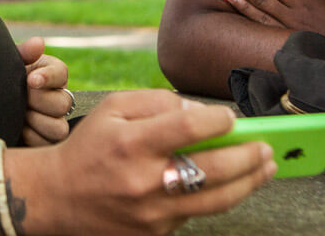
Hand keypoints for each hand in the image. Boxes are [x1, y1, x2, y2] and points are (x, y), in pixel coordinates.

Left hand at [17, 37, 70, 145]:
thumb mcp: (7, 63)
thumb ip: (23, 53)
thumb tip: (39, 42)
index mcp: (50, 75)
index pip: (61, 73)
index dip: (48, 77)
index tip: (30, 80)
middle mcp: (56, 98)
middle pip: (63, 103)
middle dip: (39, 101)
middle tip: (21, 99)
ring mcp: (52, 122)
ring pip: (59, 128)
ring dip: (36, 121)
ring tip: (20, 115)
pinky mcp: (44, 141)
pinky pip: (47, 144)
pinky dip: (31, 137)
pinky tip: (18, 128)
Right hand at [22, 91, 274, 234]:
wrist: (57, 197)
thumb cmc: (90, 147)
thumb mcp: (113, 108)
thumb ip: (158, 102)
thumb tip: (200, 112)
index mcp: (131, 142)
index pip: (189, 127)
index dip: (219, 120)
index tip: (232, 117)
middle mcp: (143, 179)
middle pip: (214, 167)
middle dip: (249, 155)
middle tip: (267, 146)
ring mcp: (152, 211)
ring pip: (217, 198)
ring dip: (249, 181)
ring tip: (267, 166)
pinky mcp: (156, 232)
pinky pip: (197, 212)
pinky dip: (217, 195)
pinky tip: (232, 182)